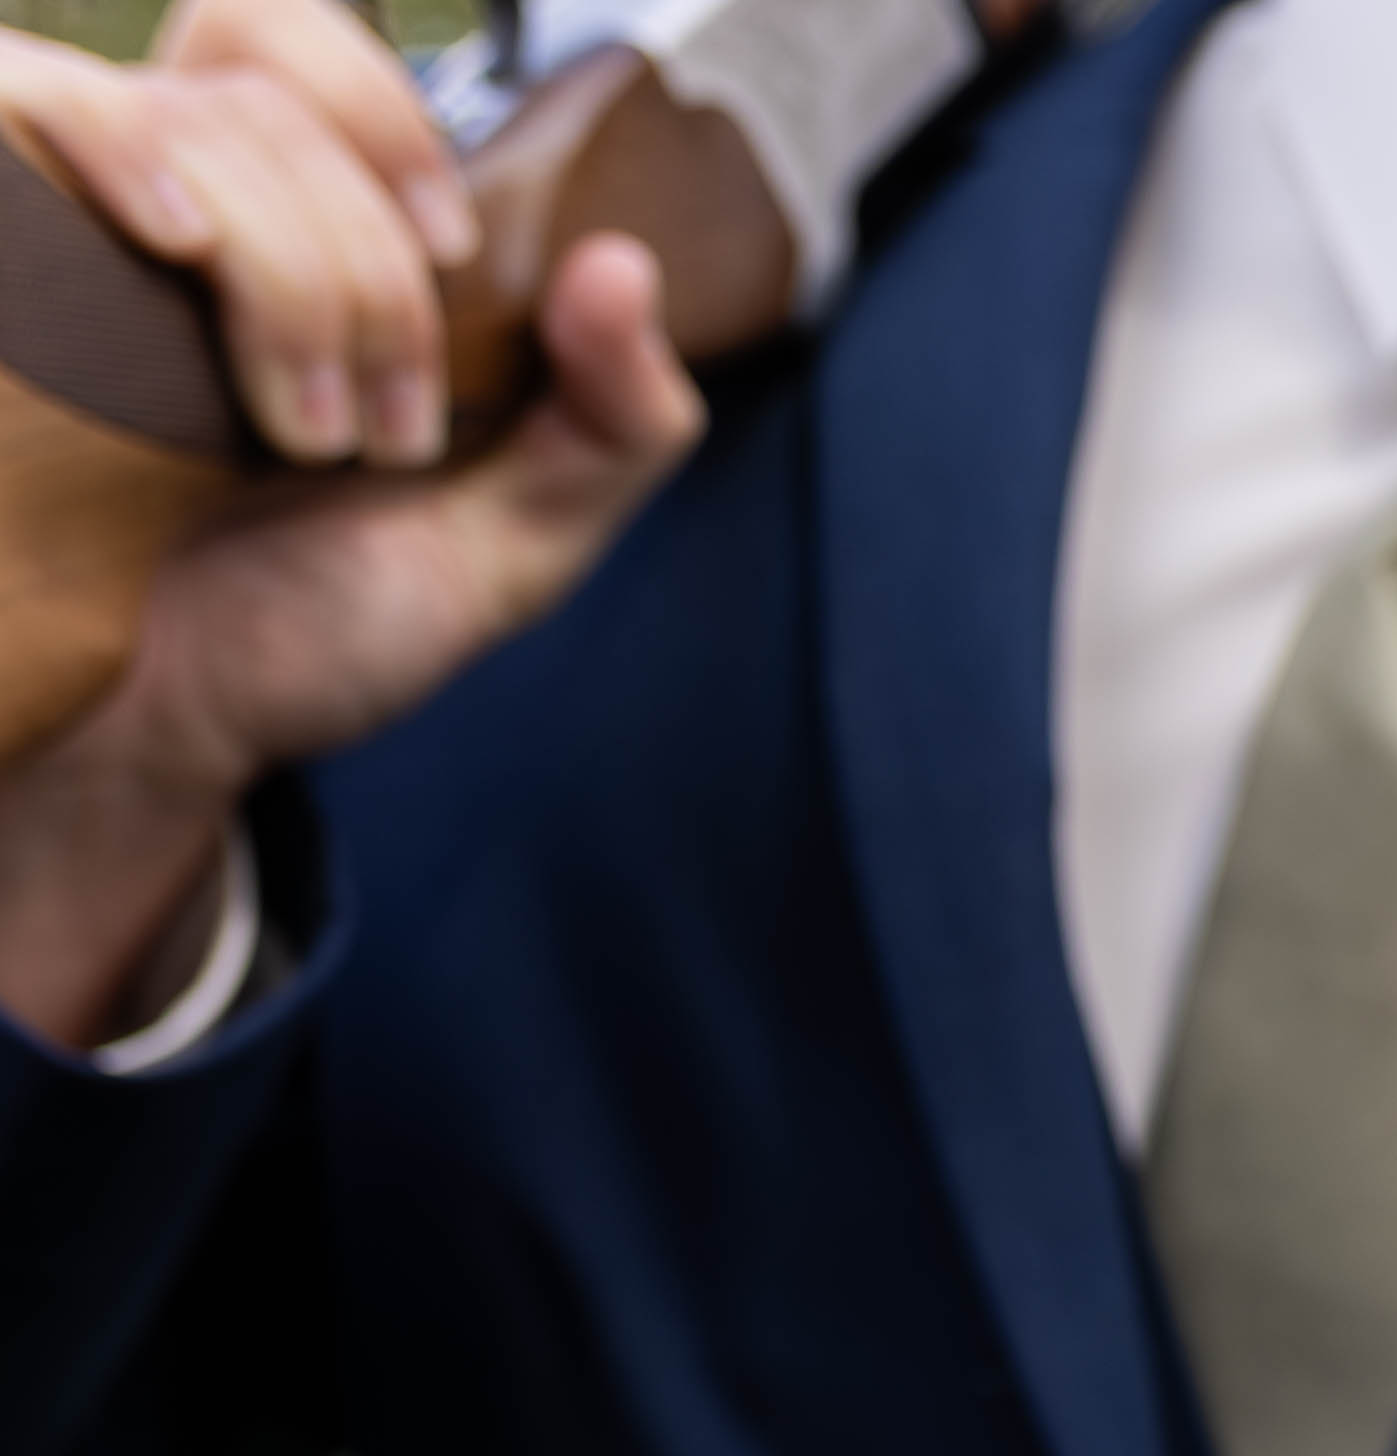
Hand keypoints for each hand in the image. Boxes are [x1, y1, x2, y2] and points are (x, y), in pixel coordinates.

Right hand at [0, 0, 703, 1043]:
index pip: (305, 48)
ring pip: (181, 112)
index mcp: (285, 225)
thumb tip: (624, 260)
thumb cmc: (310, 631)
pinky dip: (114, 144)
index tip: (456, 259)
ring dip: (284, 270)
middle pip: (263, 83)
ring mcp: (71, 222)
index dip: (392, 120)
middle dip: (366, 262)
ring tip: (299, 436)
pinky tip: (177, 237)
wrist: (164, 734)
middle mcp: (166, 195)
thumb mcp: (507, 543)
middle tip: (381, 432)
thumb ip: (613, 422)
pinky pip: (23, 98)